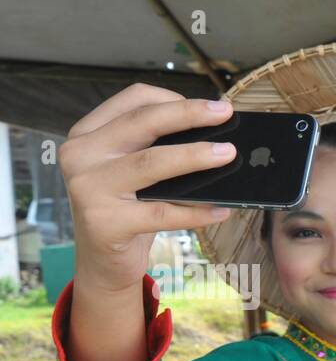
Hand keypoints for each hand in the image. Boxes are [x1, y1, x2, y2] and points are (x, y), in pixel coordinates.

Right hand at [60, 85, 237, 295]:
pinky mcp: (105, 222)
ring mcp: (88, 188)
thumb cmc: (126, 210)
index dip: (172, 98)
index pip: (131, 100)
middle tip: (225, 114)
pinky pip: (162, 213)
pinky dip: (197, 212)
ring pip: (152, 163)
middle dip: (189, 115)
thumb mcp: (131, 172)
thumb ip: (154, 149)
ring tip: (228, 154)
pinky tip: (221, 210)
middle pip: (143, 123)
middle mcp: (81, 155)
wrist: (102, 262)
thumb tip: (212, 136)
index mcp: (87, 134)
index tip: (209, 105)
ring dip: (196, 156)